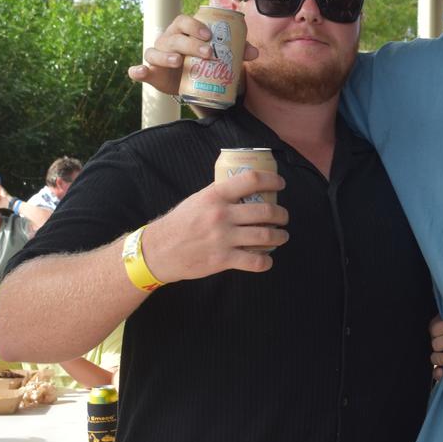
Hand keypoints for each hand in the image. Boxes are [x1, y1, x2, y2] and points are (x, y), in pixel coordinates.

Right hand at [127, 13, 261, 94]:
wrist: (191, 81)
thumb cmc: (204, 60)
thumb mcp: (220, 54)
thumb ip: (236, 50)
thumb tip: (254, 52)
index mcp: (183, 31)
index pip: (184, 21)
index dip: (194, 25)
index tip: (209, 35)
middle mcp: (167, 40)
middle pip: (174, 37)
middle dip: (190, 44)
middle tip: (207, 54)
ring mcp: (157, 56)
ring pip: (155, 51)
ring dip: (166, 55)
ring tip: (178, 62)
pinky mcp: (152, 73)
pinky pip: (140, 70)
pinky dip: (138, 71)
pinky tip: (140, 72)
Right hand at [140, 170, 288, 282]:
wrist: (159, 250)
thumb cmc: (180, 222)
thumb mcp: (198, 199)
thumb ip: (220, 193)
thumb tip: (245, 186)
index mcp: (215, 195)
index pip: (251, 180)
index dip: (272, 180)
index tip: (281, 184)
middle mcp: (221, 215)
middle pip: (265, 211)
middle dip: (281, 214)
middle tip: (283, 217)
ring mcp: (223, 238)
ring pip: (265, 236)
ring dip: (280, 236)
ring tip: (282, 236)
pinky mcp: (223, 259)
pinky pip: (255, 261)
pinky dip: (266, 261)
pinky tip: (267, 259)